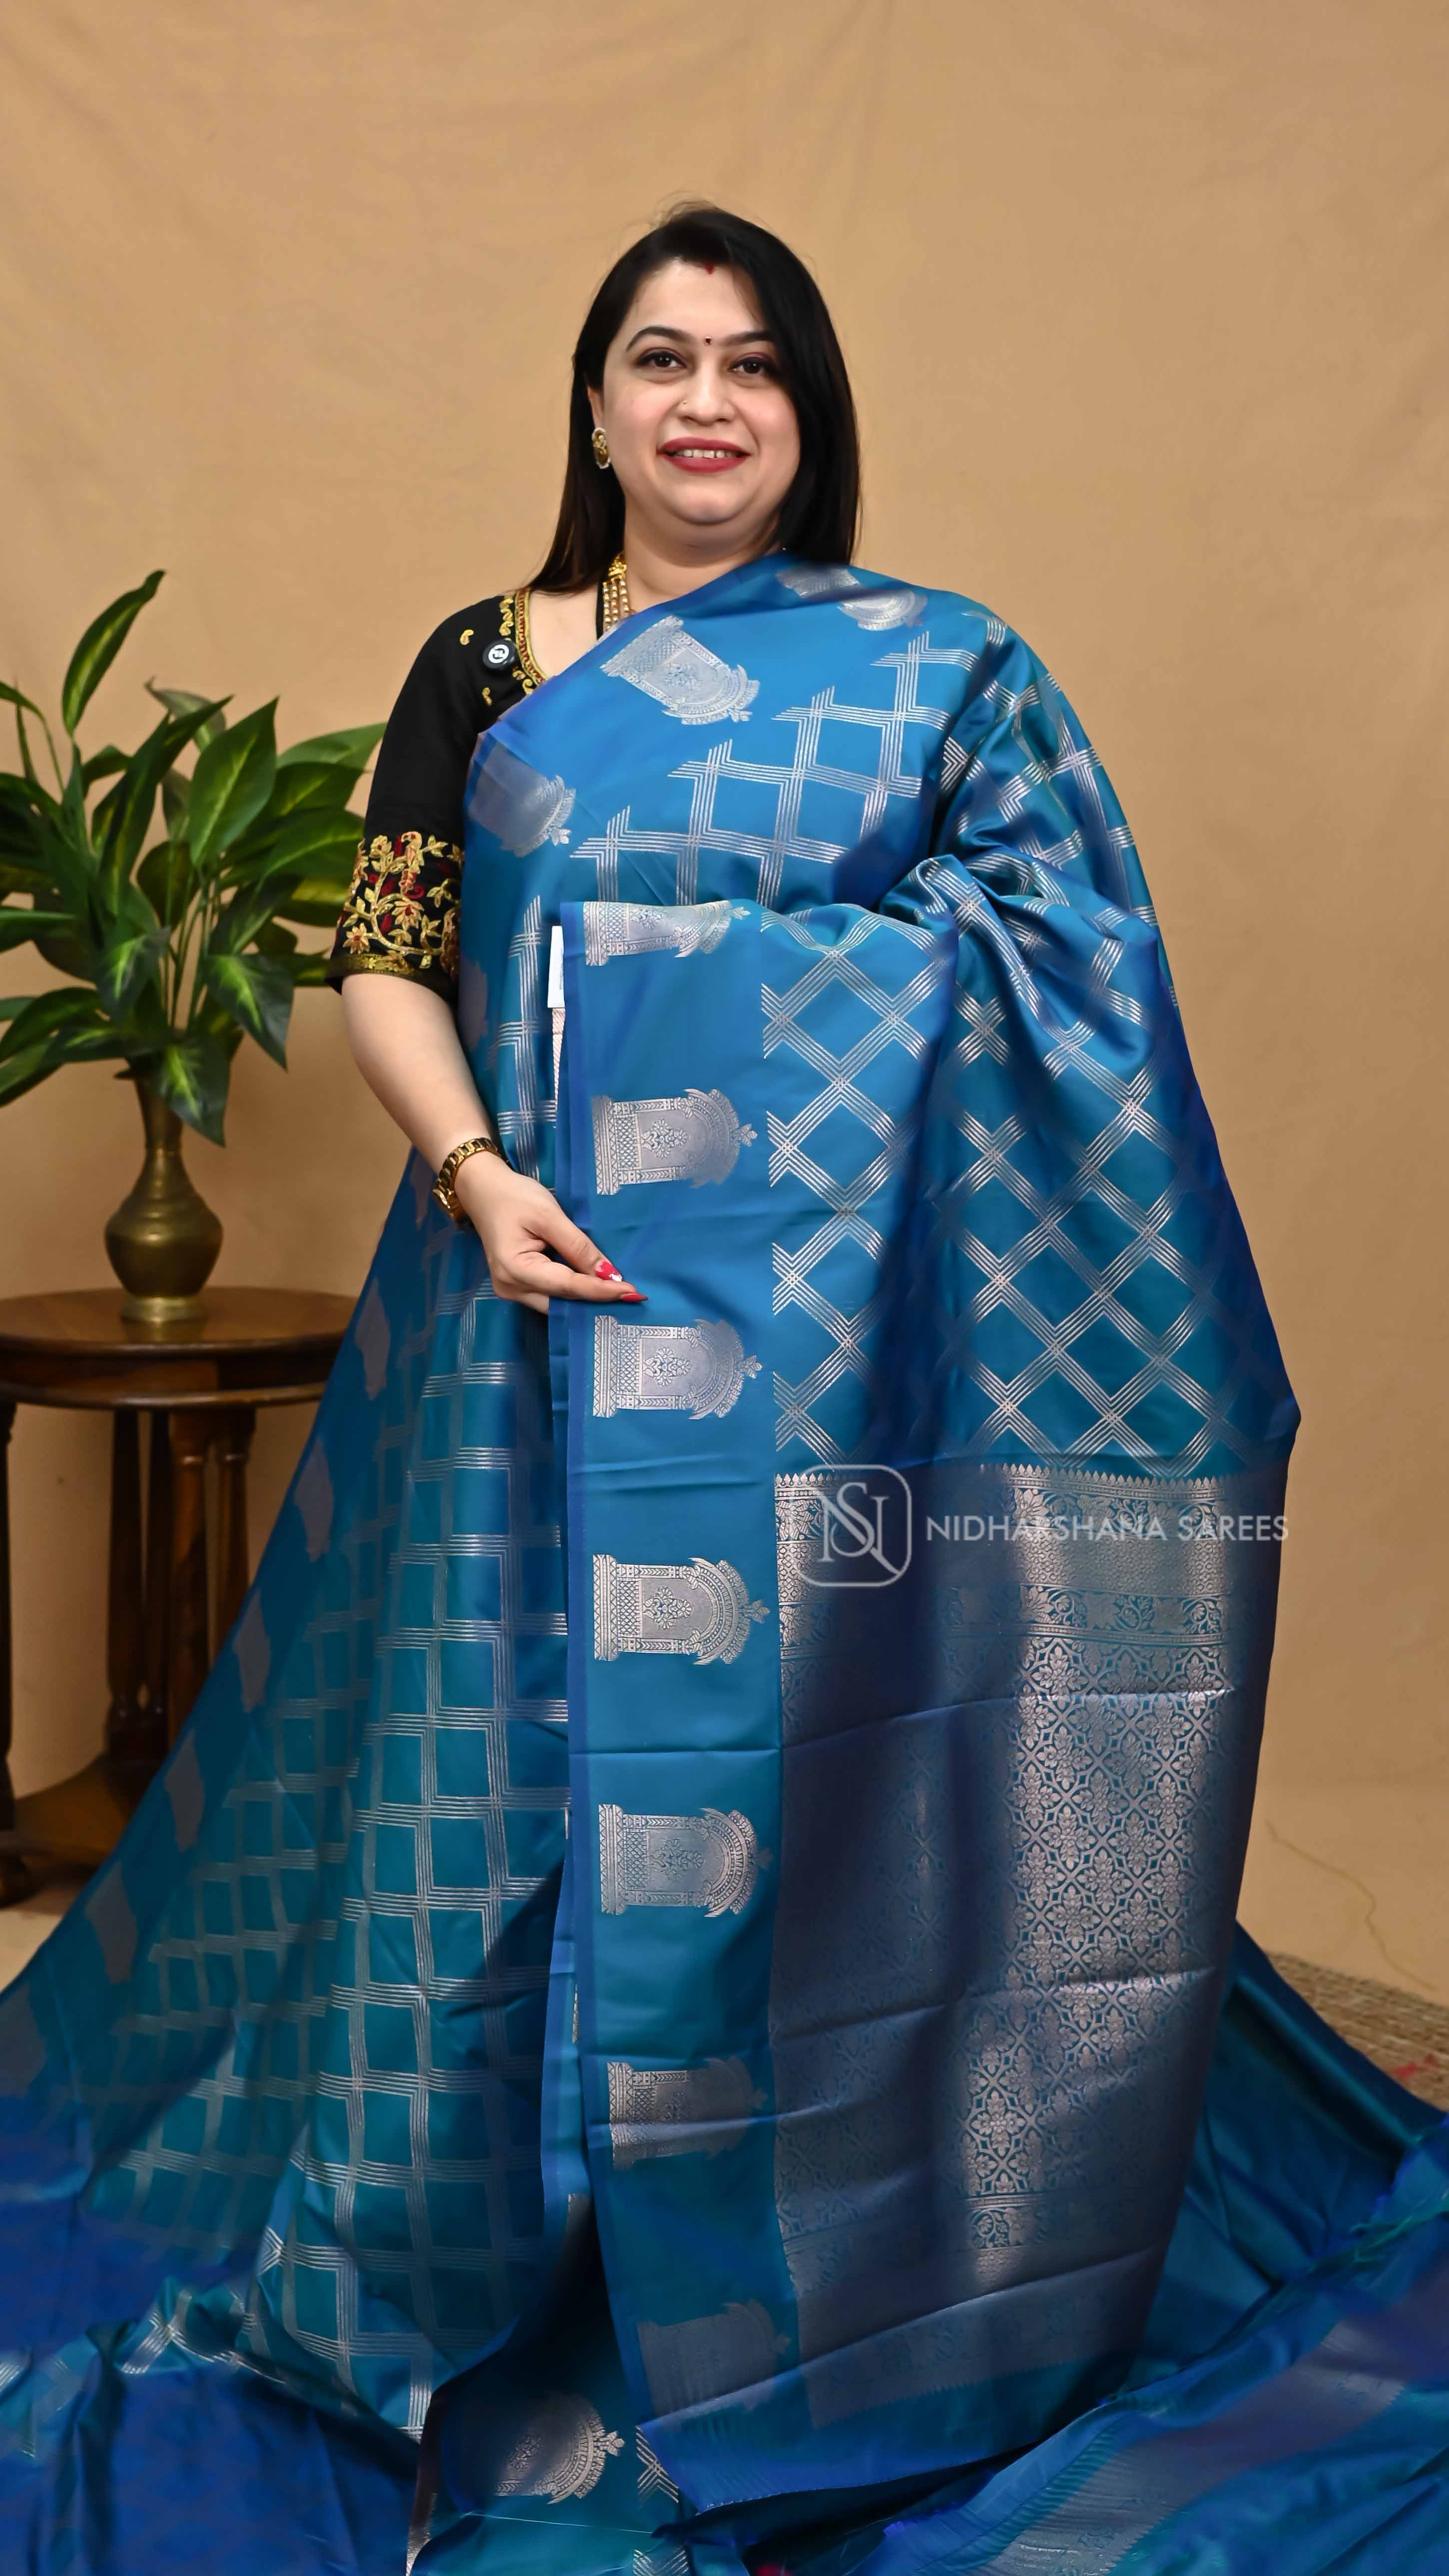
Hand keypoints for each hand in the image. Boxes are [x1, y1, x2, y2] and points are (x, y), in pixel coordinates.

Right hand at [454, 1155, 644, 1315]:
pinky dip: (571, 1292)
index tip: (632, 1292)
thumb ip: (578, 1246)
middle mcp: (510, 1287)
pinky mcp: (516, 1285)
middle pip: (562, 1302)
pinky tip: (594, 1287)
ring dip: (585, 1298)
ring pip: (556, 1303)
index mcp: (515, 1269)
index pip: (568, 1286)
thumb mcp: (550, 1215)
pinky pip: (549, 1296)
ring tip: (618, 1293)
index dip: (602, 1291)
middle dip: (595, 1300)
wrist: (484, 1189)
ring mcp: (510, 1290)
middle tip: (631, 1296)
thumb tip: (609, 1274)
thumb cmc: (514, 1196)